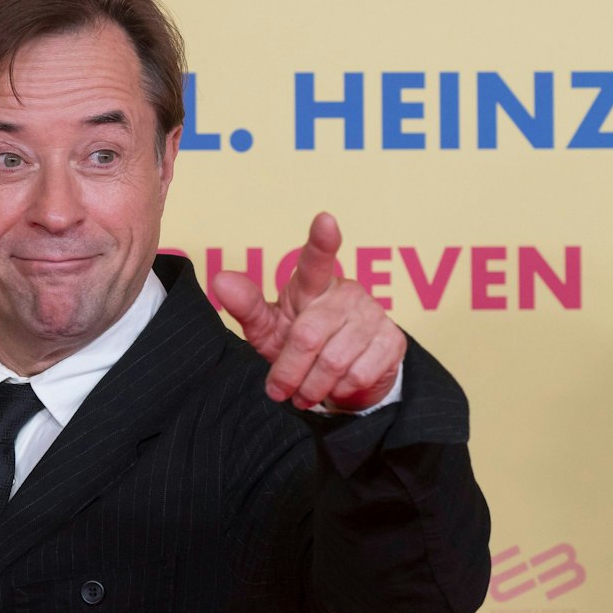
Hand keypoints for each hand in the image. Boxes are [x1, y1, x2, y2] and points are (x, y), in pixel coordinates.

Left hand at [211, 212, 405, 411]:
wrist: (346, 376)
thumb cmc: (300, 343)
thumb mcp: (270, 328)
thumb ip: (246, 305)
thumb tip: (220, 280)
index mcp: (313, 284)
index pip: (316, 260)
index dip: (322, 241)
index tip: (325, 220)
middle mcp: (346, 292)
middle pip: (308, 337)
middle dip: (289, 372)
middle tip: (281, 390)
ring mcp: (373, 315)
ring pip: (333, 362)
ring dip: (313, 387)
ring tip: (306, 392)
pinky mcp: (393, 340)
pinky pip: (359, 376)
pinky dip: (340, 391)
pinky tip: (337, 387)